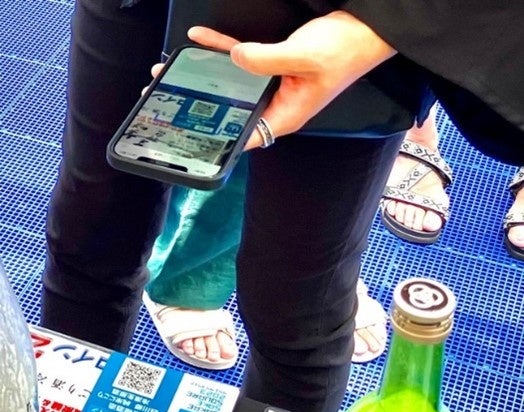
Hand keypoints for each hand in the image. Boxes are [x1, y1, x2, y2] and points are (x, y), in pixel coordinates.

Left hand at [187, 11, 395, 149]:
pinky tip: (201, 40)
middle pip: (236, 110)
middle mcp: (278, 104)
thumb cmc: (346, 51)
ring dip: (208, 74)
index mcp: (287, 115)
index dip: (223, 138)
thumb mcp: (303, 57)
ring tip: (177, 69)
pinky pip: (242, 59)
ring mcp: (274, 85)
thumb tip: (235, 58)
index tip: (193, 135)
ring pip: (234, 83)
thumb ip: (266, 60)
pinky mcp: (273, 65)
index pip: (249, 135)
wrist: (362, 28)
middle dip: (206, 104)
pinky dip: (223, 50)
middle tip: (173, 97)